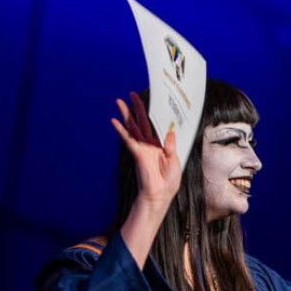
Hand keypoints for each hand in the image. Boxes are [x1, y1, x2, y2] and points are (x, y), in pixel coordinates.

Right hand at [111, 92, 181, 210]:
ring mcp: (142, 148)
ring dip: (126, 115)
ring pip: (133, 127)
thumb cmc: (168, 182)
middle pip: (142, 122)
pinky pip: (128, 139)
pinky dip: (121, 130)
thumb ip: (171, 145)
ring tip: (119, 103)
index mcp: (160, 145)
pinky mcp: (138, 153)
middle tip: (131, 95)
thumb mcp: (175, 160)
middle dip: (137, 108)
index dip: (154, 114)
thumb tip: (170, 131)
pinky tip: (115, 122)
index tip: (152, 102)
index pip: (156, 125)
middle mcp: (149, 144)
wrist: (160, 195)